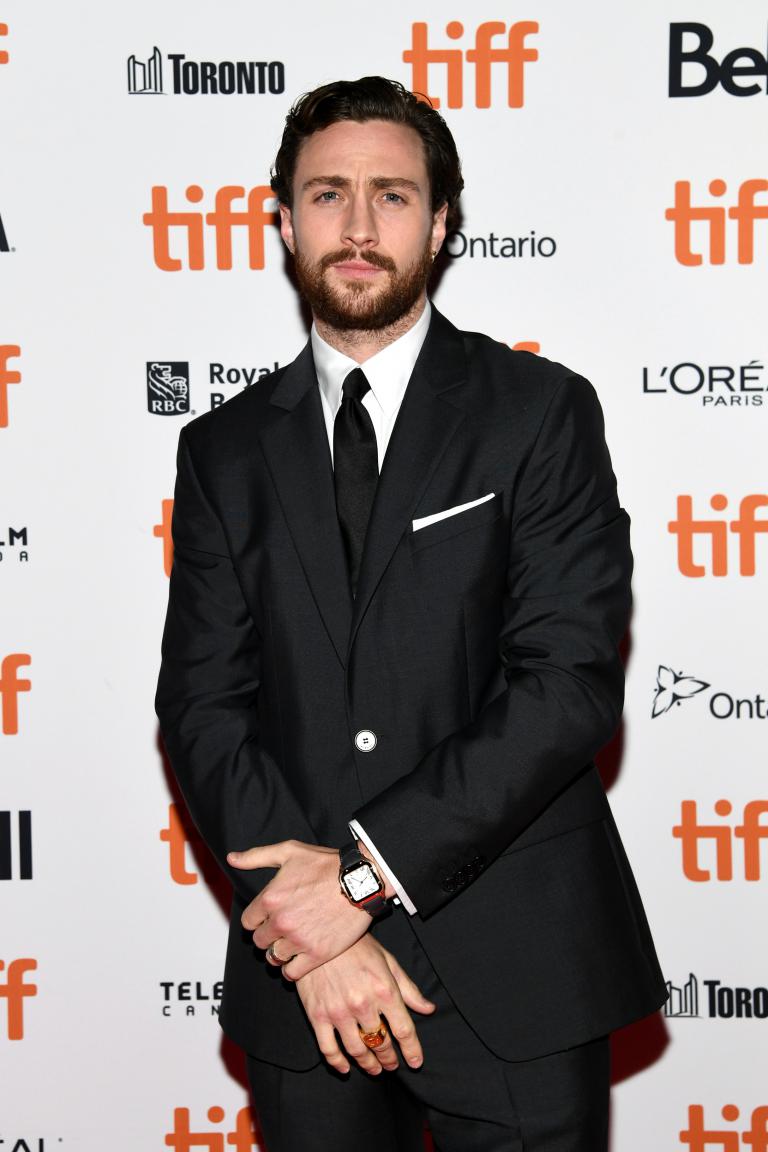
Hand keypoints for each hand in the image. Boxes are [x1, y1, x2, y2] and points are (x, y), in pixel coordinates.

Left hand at [227, 840, 370, 980]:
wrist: (361, 880)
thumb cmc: (326, 864)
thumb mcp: (290, 852)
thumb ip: (257, 856)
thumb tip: (233, 858)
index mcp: (270, 899)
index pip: (248, 922)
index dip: (258, 919)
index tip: (269, 917)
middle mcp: (281, 922)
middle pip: (259, 941)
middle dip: (268, 935)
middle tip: (283, 928)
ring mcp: (299, 940)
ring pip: (273, 958)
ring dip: (280, 952)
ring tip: (292, 943)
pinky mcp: (317, 954)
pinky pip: (292, 973)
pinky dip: (292, 968)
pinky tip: (299, 958)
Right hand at [296, 935, 435, 1075]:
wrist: (319, 934)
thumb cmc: (356, 946)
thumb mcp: (388, 962)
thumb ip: (408, 989)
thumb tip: (428, 1009)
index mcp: (384, 990)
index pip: (404, 1031)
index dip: (412, 1050)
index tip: (416, 1062)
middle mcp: (363, 1005)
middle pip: (381, 1043)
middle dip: (390, 1058)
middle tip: (392, 1064)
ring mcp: (339, 1012)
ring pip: (357, 1051)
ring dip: (368, 1064)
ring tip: (375, 1068)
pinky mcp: (318, 1016)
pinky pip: (328, 1049)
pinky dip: (338, 1063)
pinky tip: (345, 1067)